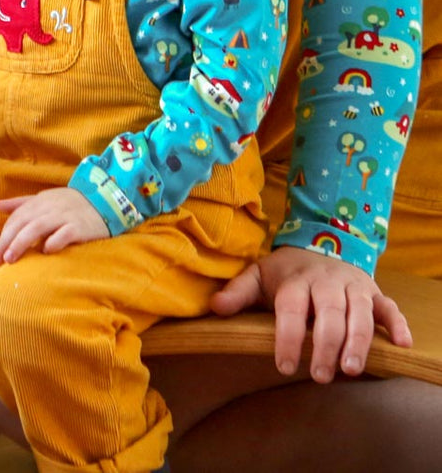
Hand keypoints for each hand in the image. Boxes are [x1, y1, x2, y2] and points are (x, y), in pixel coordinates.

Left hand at [0, 188, 108, 264]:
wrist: (103, 201)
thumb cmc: (69, 204)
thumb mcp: (45, 199)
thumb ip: (22, 203)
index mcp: (39, 201)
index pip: (16, 217)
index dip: (4, 235)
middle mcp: (49, 207)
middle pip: (23, 223)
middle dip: (7, 241)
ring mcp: (64, 216)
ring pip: (38, 227)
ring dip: (21, 242)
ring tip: (11, 259)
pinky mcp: (79, 226)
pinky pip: (64, 233)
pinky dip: (54, 241)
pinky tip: (46, 251)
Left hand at [210, 245, 412, 382]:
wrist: (320, 241)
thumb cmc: (287, 270)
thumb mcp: (259, 275)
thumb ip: (238, 292)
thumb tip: (214, 306)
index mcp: (296, 280)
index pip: (291, 308)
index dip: (287, 336)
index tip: (282, 364)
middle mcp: (327, 282)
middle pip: (329, 312)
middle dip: (325, 344)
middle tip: (319, 375)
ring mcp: (353, 287)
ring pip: (360, 313)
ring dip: (358, 341)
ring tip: (350, 369)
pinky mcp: (374, 292)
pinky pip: (389, 307)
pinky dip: (397, 325)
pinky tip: (401, 345)